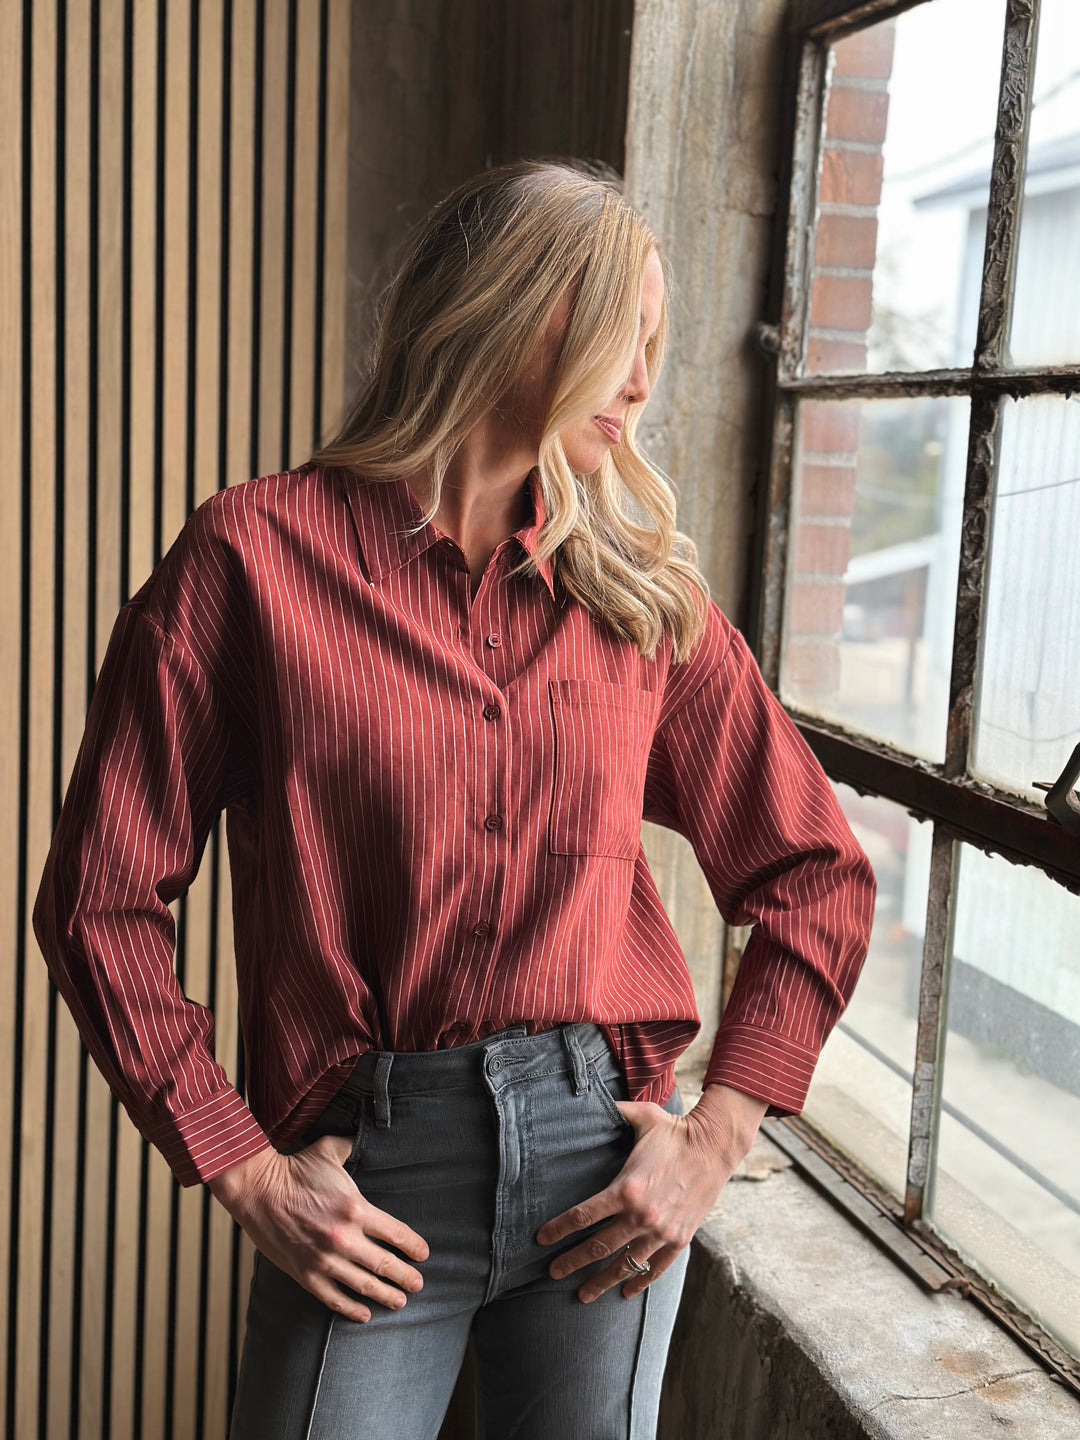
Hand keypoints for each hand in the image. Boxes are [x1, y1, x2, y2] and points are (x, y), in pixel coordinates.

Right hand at [207, 1135, 428, 1322]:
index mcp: (355, 1209)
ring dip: (385, 1295)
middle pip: (385, 1264)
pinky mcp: (306, 1274)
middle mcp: (344, 1238)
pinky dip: (351, 1309)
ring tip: (400, 1301)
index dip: (413, 1246)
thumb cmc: (295, 1170)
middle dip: (405, 1276)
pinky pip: (333, 1298)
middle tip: (419, 1284)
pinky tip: (364, 1314)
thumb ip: (352, 1146)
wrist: (258, 1190)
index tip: (423, 1254)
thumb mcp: (329, 1151)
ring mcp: (325, 1260)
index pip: (395, 1233)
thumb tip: (364, 1135)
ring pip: (364, 1285)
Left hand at [536, 1083, 768, 1302]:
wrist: (714, 1146)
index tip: (541, 1240)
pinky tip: (625, 1291)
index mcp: (626, 1188)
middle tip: (552, 1272)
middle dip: (571, 1262)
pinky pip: (655, 1268)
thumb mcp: (640, 1116)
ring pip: (624, 1264)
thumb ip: (613, 1112)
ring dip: (601, 1281)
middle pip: (597, 1247)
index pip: (583, 1215)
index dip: (558, 1229)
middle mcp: (642, 1215)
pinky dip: (639, 1281)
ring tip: (583, 1294)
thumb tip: (590, 1100)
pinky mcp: (679, 1239)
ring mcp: (661, 1231)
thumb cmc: (673, 1130)